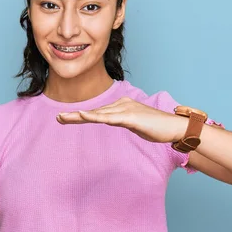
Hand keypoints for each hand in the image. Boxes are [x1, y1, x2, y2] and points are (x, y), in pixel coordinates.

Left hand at [57, 97, 186, 142]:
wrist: (174, 127)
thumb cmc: (157, 127)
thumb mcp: (136, 124)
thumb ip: (124, 121)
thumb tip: (113, 122)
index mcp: (122, 106)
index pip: (98, 112)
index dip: (81, 116)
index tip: (66, 118)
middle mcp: (122, 104)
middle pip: (95, 112)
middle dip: (75, 115)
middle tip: (57, 118)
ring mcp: (126, 110)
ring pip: (98, 114)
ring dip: (79, 116)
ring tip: (63, 118)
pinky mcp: (130, 117)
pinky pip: (109, 118)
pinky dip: (94, 117)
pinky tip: (83, 116)